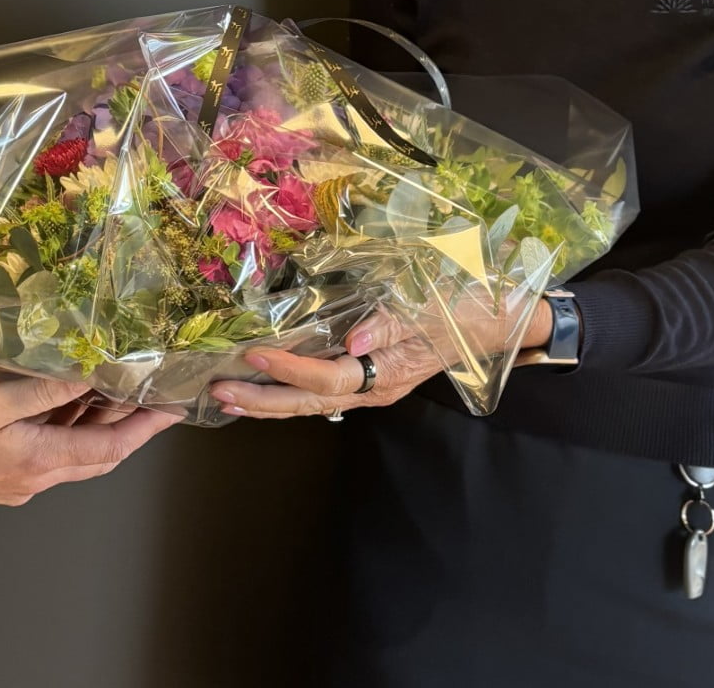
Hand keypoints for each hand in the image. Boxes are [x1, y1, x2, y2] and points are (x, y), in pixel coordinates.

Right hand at [0, 373, 178, 507]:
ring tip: (116, 388)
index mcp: (44, 460)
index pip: (112, 446)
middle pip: (100, 450)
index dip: (146, 427)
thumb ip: (44, 390)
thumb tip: (88, 375)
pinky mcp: (8, 471)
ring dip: (97, 422)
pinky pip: (51, 447)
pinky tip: (67, 400)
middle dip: (130, 424)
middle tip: (152, 397)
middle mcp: (41, 475)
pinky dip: (67, 424)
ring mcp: (24, 478)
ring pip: (76, 448)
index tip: (172, 410)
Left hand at [206, 289, 552, 420]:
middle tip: (217, 392)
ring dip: (266, 403)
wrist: (496, 321)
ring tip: (224, 398)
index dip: (291, 370)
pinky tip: (258, 390)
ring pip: (309, 405)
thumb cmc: (466, 310)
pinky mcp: (367, 377)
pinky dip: (285, 395)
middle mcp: (374, 388)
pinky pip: (319, 394)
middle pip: (309, 403)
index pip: (330, 379)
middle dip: (261, 401)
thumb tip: (356, 339)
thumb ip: (395, 323)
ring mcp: (369, 387)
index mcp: (387, 374)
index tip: (256, 356)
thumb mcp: (435, 309)